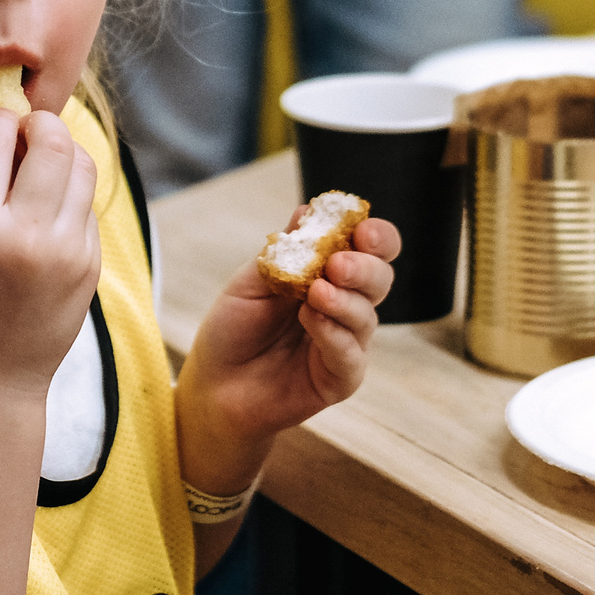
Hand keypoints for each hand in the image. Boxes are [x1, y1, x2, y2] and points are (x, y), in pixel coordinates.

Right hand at [0, 108, 101, 413]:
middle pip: (52, 144)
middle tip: (29, 129)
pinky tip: (53, 204)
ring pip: (83, 167)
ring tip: (45, 160)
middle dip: (41, 124)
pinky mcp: (90, 266)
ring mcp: (66, 252)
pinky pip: (88, 207)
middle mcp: (26, 236)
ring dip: (64, 152)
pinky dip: (72, 193)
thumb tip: (12, 135)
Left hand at [174, 213, 398, 490]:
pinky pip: (351, 355)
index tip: (361, 230)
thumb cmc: (233, 328)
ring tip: (315, 293)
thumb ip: (285, 251)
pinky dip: (334, 334)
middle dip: (365, 267)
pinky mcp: (340, 378)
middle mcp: (345, 304)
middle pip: (380, 278)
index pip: (371, 249)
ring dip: (344, 301)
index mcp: (329, 273)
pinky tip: (312, 321)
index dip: (376, 237)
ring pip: (367, 316)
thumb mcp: (252, 281)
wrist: (214, 384)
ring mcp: (346, 342)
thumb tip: (308, 210)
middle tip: (337, 264)